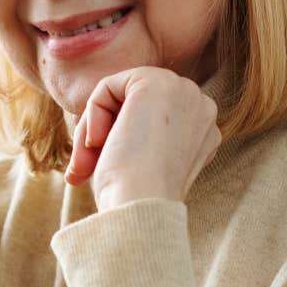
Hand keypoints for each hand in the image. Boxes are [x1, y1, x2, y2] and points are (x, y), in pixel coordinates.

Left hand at [63, 67, 221, 210]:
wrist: (141, 205)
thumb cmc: (134, 198)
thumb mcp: (142, 165)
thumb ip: (135, 139)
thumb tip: (99, 134)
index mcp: (203, 133)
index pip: (150, 120)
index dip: (119, 142)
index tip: (96, 173)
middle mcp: (201, 107)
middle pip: (136, 104)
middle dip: (104, 133)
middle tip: (83, 169)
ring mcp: (183, 91)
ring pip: (119, 95)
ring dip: (94, 128)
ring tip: (85, 163)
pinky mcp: (156, 81)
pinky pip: (107, 88)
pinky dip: (92, 115)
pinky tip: (96, 143)